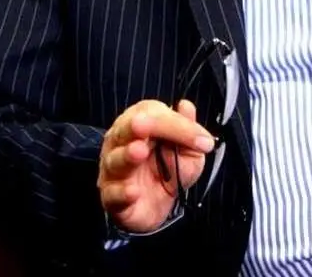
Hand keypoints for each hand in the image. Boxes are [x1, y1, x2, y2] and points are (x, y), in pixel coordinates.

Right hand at [98, 99, 215, 232]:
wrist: (159, 206)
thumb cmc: (171, 170)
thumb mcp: (189, 151)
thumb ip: (189, 130)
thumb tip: (186, 106)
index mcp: (139, 124)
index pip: (152, 115)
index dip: (174, 124)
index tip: (200, 140)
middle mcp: (121, 143)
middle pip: (125, 131)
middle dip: (135, 128)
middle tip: (142, 126)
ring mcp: (112, 170)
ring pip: (115, 161)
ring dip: (126, 156)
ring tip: (139, 152)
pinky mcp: (111, 197)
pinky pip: (112, 194)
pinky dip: (121, 192)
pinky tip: (133, 192)